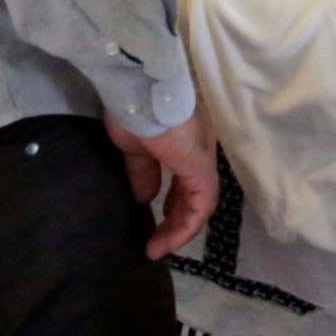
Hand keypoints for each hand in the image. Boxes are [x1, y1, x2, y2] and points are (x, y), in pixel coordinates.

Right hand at [106, 106, 221, 260]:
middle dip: (176, 217)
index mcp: (184, 141)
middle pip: (195, 190)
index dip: (172, 200)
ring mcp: (203, 156)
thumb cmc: (132, 109)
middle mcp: (200, 149)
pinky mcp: (200, 166)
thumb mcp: (133, 146)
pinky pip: (201, 203)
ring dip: (180, 227)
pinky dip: (185, 226)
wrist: (138, 88)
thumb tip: (145, 197)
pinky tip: (164, 241)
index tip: (154, 218)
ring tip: (158, 247)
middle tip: (157, 239)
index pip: (186, 177)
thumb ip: (142, 171)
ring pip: (201, 200)